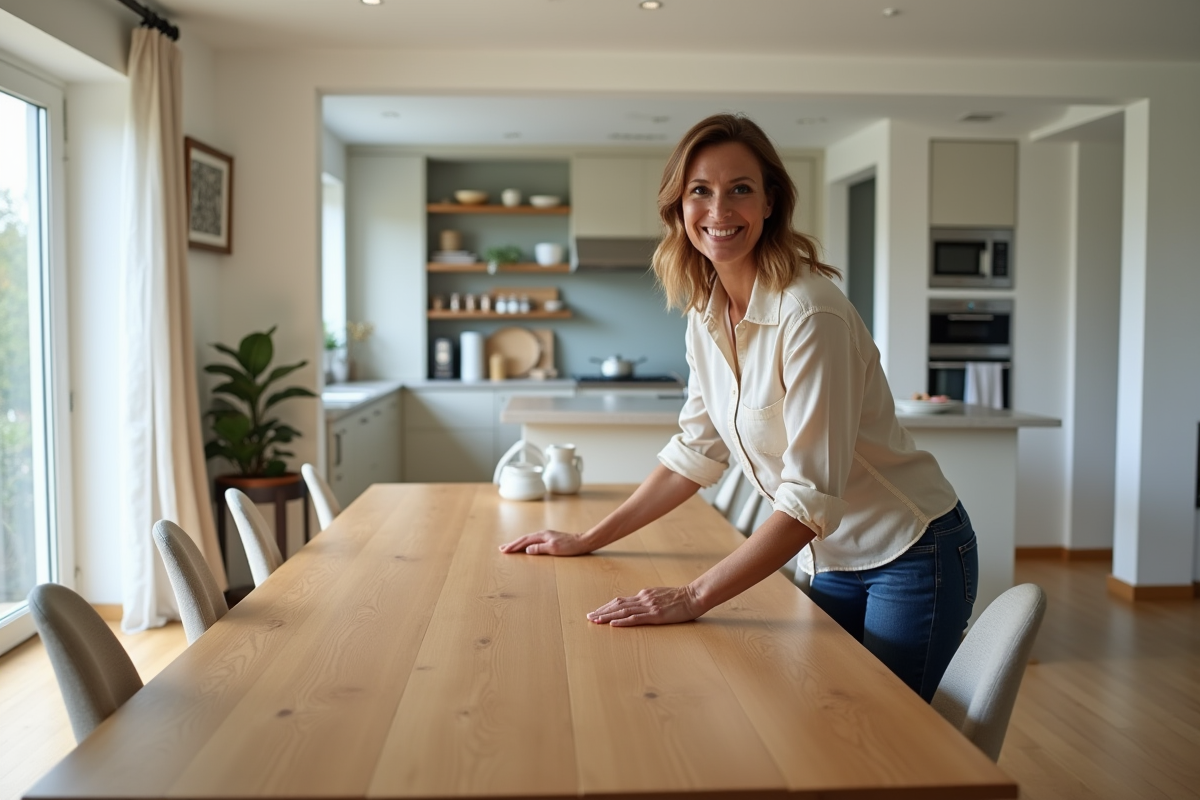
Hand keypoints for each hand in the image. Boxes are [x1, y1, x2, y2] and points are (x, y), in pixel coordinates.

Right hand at [498, 530, 592, 556]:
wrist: (583, 542)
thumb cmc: (570, 546)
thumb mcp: (554, 548)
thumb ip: (540, 548)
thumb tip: (527, 549)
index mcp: (542, 535)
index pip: (524, 541)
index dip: (513, 546)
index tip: (504, 550)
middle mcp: (543, 534)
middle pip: (524, 539)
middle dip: (512, 544)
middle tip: (501, 548)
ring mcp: (546, 536)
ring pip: (528, 540)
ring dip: (518, 544)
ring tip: (510, 547)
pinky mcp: (550, 539)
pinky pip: (533, 541)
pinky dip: (526, 544)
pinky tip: (525, 546)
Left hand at [587, 586, 702, 626]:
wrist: (694, 596)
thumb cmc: (680, 598)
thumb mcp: (661, 595)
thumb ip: (649, 599)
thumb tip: (639, 604)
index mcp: (644, 594)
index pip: (621, 601)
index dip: (607, 607)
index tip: (596, 611)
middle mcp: (643, 598)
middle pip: (618, 605)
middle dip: (602, 611)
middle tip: (589, 617)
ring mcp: (649, 606)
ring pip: (623, 612)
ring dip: (607, 617)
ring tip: (595, 621)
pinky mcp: (656, 615)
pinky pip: (636, 618)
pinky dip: (622, 622)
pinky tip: (613, 624)